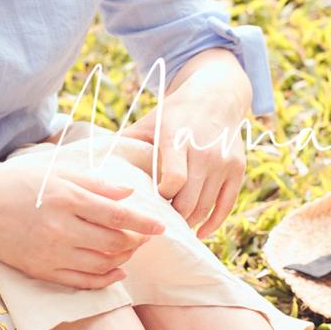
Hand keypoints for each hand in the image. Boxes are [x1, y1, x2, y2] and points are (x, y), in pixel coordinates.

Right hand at [0, 163, 164, 287]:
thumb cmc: (16, 184)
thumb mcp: (56, 172)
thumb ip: (94, 183)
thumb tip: (128, 192)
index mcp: (66, 198)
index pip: (117, 215)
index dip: (143, 223)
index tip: (161, 227)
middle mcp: (61, 228)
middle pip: (114, 243)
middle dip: (136, 242)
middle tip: (144, 236)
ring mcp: (51, 252)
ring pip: (102, 264)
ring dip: (124, 259)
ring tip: (130, 250)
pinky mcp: (42, 270)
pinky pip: (83, 282)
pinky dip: (106, 279)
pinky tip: (117, 271)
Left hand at [121, 99, 246, 238]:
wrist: (216, 97)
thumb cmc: (174, 113)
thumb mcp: (149, 122)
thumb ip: (126, 142)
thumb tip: (92, 165)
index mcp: (178, 139)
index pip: (173, 179)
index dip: (161, 197)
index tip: (151, 201)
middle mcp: (205, 152)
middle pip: (188, 200)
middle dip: (172, 216)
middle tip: (156, 223)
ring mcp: (224, 162)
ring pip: (205, 206)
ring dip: (189, 222)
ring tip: (173, 227)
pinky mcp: (237, 170)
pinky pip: (226, 206)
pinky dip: (213, 223)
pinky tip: (199, 232)